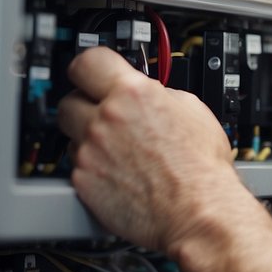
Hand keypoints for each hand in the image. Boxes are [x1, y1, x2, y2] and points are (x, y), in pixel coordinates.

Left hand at [58, 46, 246, 251]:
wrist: (198, 210)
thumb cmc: (202, 168)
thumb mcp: (193, 110)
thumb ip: (159, 94)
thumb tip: (148, 92)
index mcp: (134, 94)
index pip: (89, 61)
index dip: (91, 66)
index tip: (94, 72)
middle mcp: (106, 118)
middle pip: (69, 98)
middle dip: (85, 105)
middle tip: (103, 115)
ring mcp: (90, 151)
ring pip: (70, 134)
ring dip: (88, 138)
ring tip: (116, 150)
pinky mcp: (83, 181)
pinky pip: (77, 166)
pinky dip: (93, 168)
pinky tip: (117, 173)